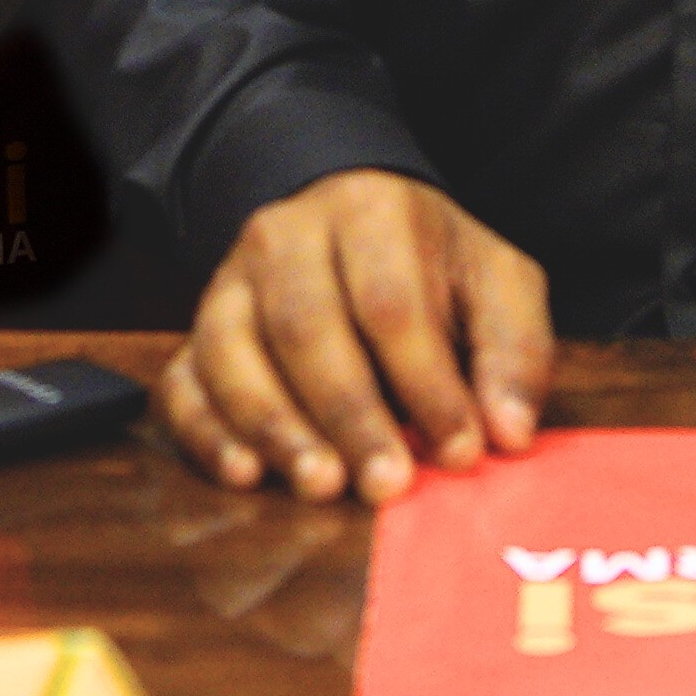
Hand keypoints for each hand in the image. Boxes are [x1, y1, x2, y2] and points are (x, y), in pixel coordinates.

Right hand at [159, 170, 549, 504]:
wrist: (349, 216)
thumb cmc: (431, 264)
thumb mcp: (496, 281)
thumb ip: (513, 351)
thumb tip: (508, 433)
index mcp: (370, 209)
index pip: (389, 301)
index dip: (425, 382)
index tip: (459, 451)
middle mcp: (285, 236)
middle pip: (305, 326)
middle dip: (349, 413)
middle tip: (386, 484)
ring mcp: (229, 283)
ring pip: (230, 351)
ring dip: (274, 427)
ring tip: (321, 486)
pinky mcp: (195, 332)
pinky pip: (182, 383)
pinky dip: (206, 434)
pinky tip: (245, 475)